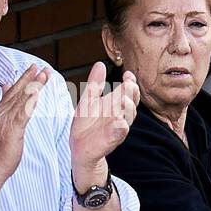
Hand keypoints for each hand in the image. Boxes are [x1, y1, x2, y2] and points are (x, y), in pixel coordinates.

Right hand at [0, 64, 48, 180]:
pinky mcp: (13, 129)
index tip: (34, 68)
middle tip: (41, 66)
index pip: (13, 90)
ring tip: (44, 75)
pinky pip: (23, 113)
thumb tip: (6, 86)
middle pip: (18, 91)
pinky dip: (30, 102)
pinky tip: (37, 93)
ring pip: (22, 99)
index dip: (24, 78)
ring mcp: (6, 120)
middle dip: (31, 77)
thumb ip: (4, 105)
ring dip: (34, 86)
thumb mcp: (0, 123)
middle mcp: (2, 112)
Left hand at [69, 61, 139, 182]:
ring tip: (123, 99)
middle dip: (132, 93)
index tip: (128, 74)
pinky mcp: (111, 139)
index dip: (130, 82)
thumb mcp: (88, 100)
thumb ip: (95, 84)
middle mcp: (119, 114)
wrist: (79, 147)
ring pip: (128, 117)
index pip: (128, 91)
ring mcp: (116, 127)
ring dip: (128, 108)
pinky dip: (120, 127)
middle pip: (132, 102)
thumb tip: (100, 64)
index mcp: (115, 104)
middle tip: (128, 84)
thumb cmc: (87, 124)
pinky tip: (119, 121)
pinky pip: (119, 133)